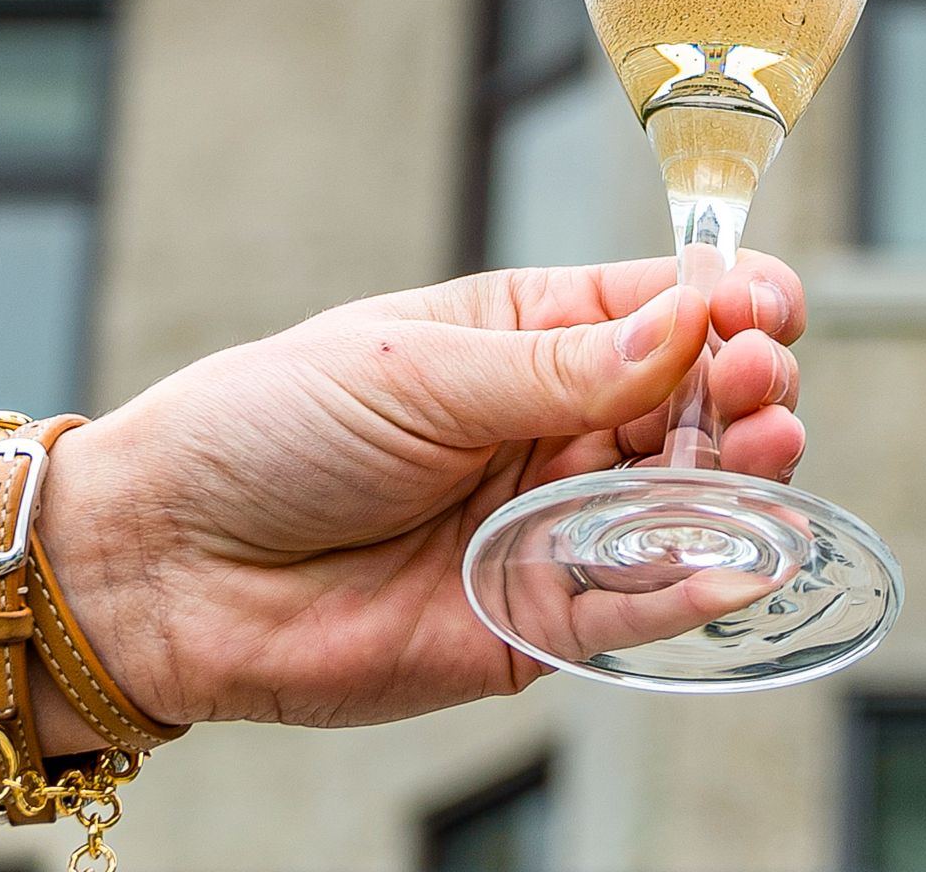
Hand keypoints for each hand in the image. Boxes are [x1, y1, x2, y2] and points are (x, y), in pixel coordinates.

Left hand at [33, 259, 807, 728]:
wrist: (159, 565)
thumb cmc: (262, 433)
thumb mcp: (414, 371)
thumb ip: (559, 365)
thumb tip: (689, 324)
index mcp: (529, 335)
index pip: (663, 308)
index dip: (727, 302)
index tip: (764, 306)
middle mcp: (555, 428)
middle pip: (694, 406)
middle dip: (744, 389)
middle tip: (758, 386)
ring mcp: (551, 526)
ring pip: (683, 502)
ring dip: (740, 478)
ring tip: (766, 451)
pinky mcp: (534, 622)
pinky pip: (635, 606)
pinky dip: (697, 585)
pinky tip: (742, 556)